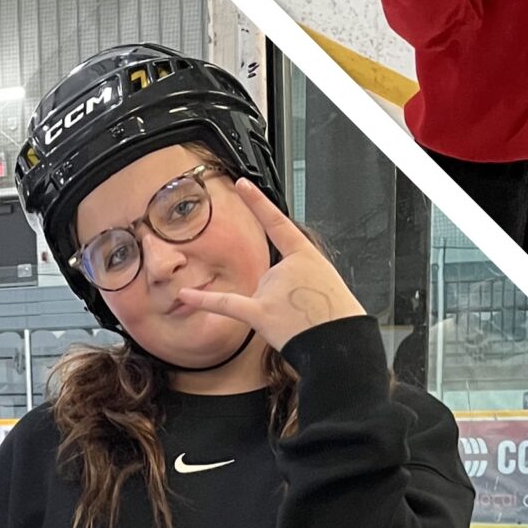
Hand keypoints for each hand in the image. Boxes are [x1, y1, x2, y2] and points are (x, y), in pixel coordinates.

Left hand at [173, 177, 365, 349]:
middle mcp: (285, 268)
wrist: (342, 343)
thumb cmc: (338, 316)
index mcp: (305, 255)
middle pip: (270, 278)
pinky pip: (227, 304)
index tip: (242, 184)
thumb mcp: (326, 282)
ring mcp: (272, 289)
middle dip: (285, 298)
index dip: (258, 202)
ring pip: (260, 297)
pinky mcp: (260, 312)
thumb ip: (297, 279)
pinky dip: (204, 301)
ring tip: (303, 324)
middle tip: (310, 312)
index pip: (277, 223)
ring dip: (278, 313)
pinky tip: (185, 295)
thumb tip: (274, 293)